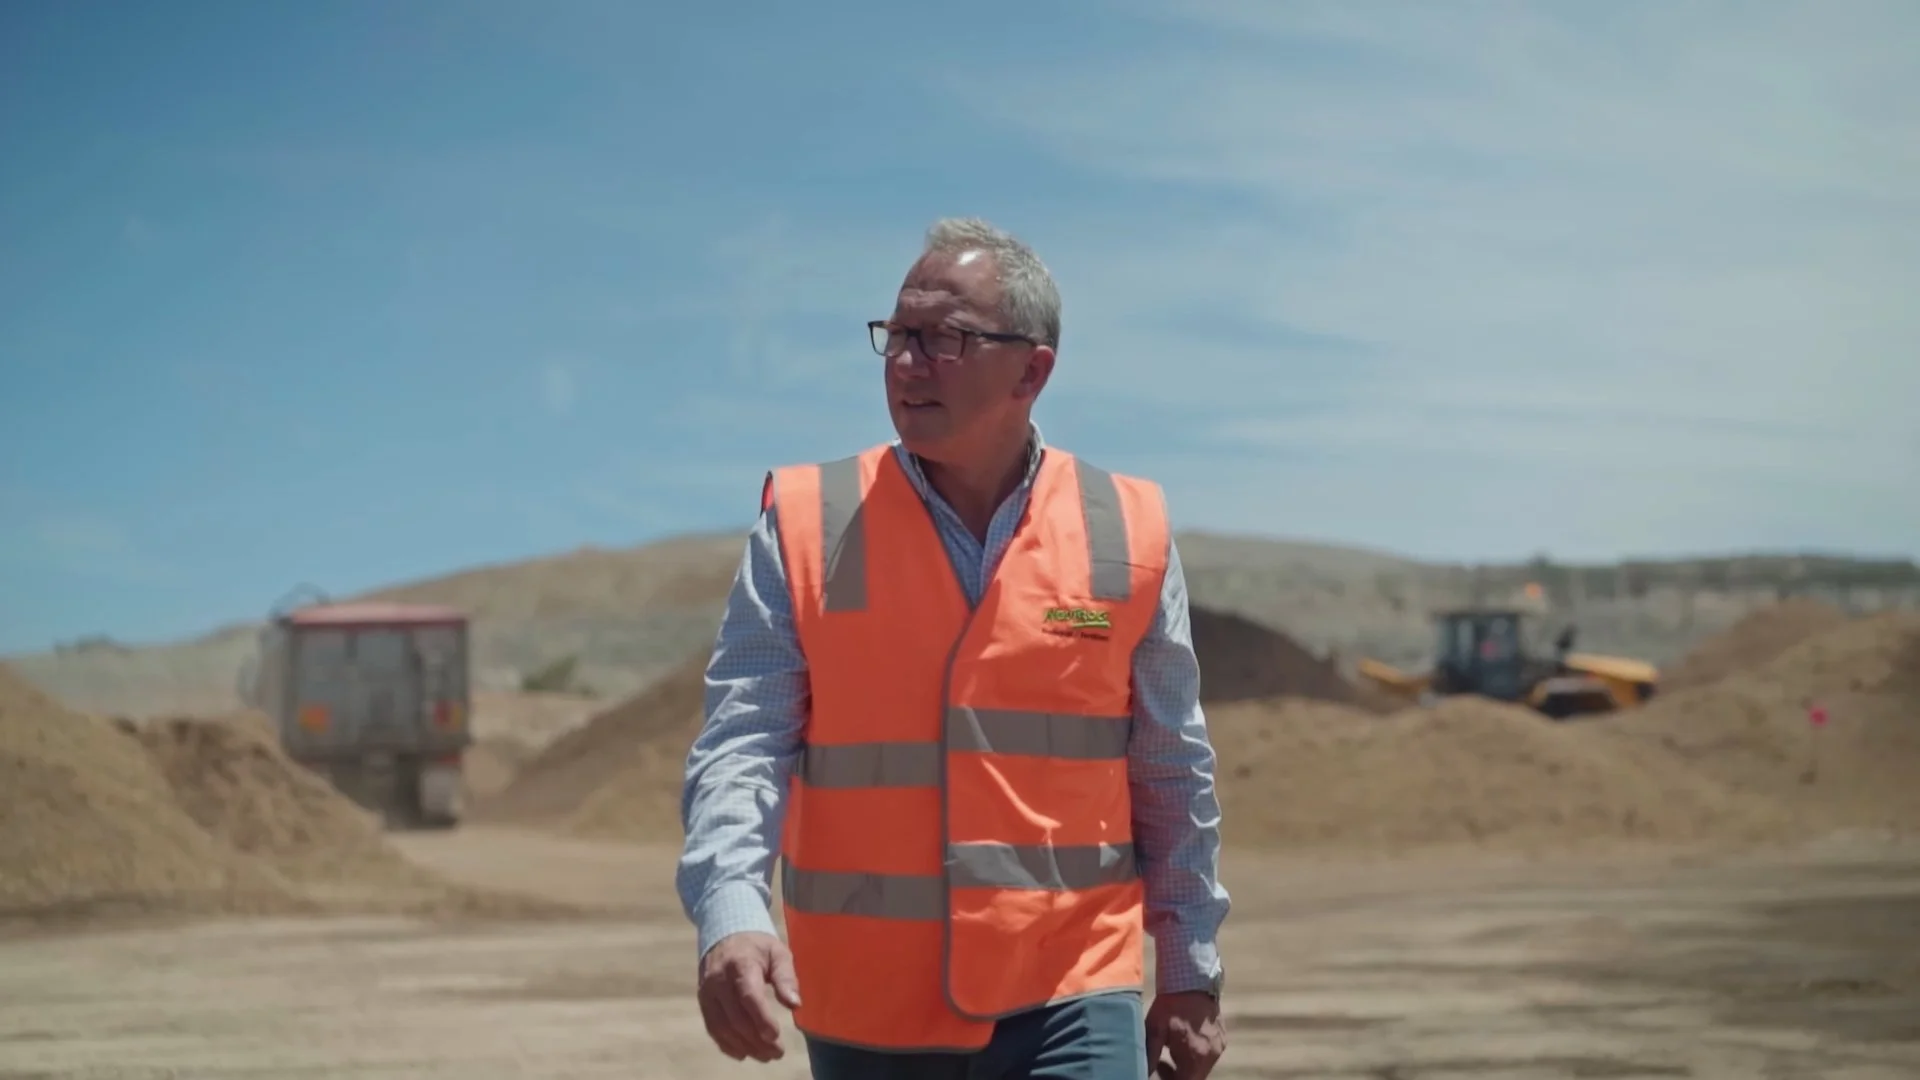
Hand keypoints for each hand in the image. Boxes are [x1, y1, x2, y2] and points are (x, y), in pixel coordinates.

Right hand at [696, 931, 802, 1061]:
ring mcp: (708, 992)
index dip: (761, 1018)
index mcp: (741, 964)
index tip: (776, 1036)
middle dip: (757, 1039)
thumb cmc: (757, 946)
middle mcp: (719, 979)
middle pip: (736, 1017)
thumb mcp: (778, 953)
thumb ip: (786, 977)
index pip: (748, 995)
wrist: (725, 934)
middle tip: (778, 1052)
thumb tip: (795, 1004)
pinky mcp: (703, 1001)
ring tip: (766, 1056)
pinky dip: (727, 1044)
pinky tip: (744, 1053)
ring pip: (723, 1027)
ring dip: (745, 1046)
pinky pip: (712, 1028)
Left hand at [1144, 990, 1225, 1079]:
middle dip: (1177, 1074)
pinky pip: (1208, 1054)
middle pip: (1193, 1077)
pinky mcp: (1222, 1038)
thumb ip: (1150, 1056)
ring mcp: (1219, 1047)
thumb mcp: (1155, 1030)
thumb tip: (1144, 1072)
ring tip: (1171, 1047)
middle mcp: (1211, 1055)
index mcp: (1194, 1057)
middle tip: (1161, 1061)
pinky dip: (1196, 1053)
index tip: (1158, 1068)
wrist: (1193, 980)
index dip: (1169, 1079)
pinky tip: (1185, 1038)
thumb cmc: (1171, 1005)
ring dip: (1187, 1064)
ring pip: (1201, 1067)